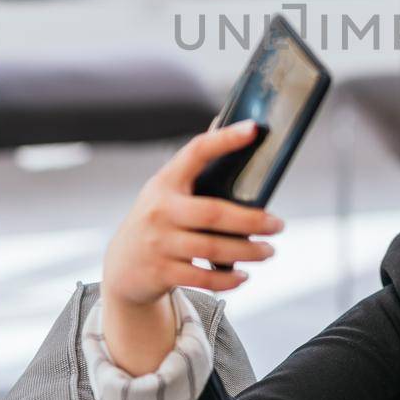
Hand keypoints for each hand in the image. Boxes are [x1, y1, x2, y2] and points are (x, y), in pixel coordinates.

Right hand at [101, 118, 284, 307]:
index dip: (225, 139)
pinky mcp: (160, 272)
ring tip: (269, 251)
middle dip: (252, 220)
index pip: (196, 152)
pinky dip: (228, 279)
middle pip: (214, 213)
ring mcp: (157, 243)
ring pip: (212, 249)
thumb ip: (194, 165)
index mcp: (166, 181)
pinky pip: (203, 277)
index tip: (254, 129)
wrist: (121, 267)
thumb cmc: (157, 220)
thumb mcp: (167, 191)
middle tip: (279, 225)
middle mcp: (159, 210)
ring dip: (248, 252)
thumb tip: (222, 120)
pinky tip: (244, 276)